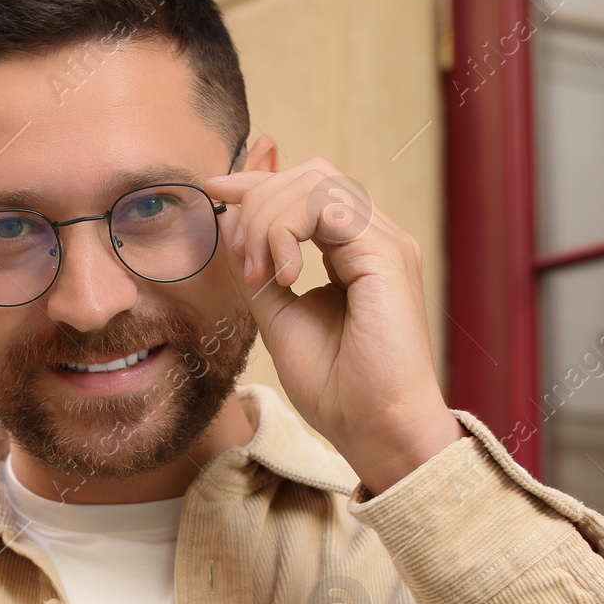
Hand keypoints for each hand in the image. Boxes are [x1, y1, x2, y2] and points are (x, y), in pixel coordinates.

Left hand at [205, 158, 466, 495]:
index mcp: (357, 251)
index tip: (216, 187)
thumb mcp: (280, 317)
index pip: (309, 189)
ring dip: (268, 219)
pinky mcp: (387, 254)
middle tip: (242, 260)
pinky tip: (282, 276)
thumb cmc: (336, 388)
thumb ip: (261, 270)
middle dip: (259, 200)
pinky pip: (327, 208)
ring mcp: (386, 243)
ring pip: (316, 184)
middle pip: (311, 175)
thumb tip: (233, 226)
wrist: (376, 428)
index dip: (259, 181)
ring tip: (260, 274)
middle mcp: (377, 239)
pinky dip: (288, 231)